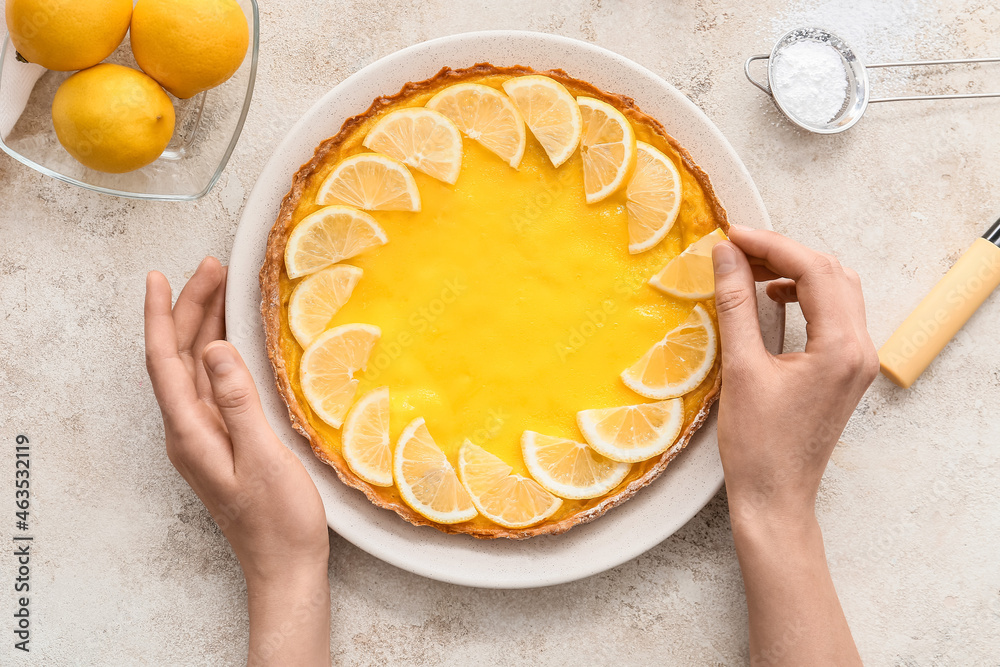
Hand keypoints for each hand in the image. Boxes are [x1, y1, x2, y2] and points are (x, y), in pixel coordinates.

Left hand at [144, 257, 330, 665]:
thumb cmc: (278, 519)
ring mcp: (205, 435)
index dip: (159, 315)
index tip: (159, 275)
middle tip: (212, 267)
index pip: (164, 360)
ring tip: (221, 287)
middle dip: (189, 308)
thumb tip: (213, 348)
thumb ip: (237, 401)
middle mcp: (189, 430)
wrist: (285, 564)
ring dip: (203, 325)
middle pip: (177, 357)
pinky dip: (219, 350)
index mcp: (190, 431)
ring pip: (195, 367)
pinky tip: (232, 338)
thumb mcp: (261, 456)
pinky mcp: (223, 439)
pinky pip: (213, 383)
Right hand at [713, 226, 878, 524]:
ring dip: (796, 272)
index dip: (771, 245)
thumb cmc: (758, 445)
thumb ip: (736, 305)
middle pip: (832, 273)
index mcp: (841, 347)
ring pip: (837, 290)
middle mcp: (860, 349)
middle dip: (784, 253)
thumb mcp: (741, 369)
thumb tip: (725, 256)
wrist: (776, 497)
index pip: (814, 271)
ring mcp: (857, 361)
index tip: (731, 235)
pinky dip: (803, 296)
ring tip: (750, 269)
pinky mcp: (844, 371)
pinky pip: (833, 314)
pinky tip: (771, 299)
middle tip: (738, 248)